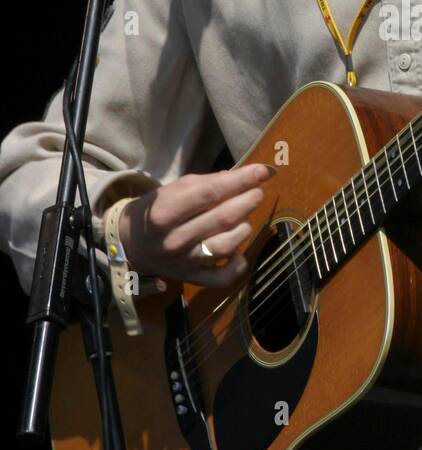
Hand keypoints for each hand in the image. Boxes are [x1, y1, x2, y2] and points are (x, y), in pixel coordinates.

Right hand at [117, 163, 274, 287]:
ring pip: (227, 245)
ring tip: (246, 214)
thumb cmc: (157, 211)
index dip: (240, 181)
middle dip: (248, 199)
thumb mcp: (172, 190)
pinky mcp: (192, 279)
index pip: (210, 194)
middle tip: (258, 189)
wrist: (132, 244)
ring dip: (245, 226)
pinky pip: (222, 277)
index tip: (261, 171)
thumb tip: (243, 176)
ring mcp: (184, 262)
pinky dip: (238, 264)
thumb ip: (206, 184)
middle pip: (223, 218)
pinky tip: (239, 249)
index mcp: (165, 212)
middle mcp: (174, 239)